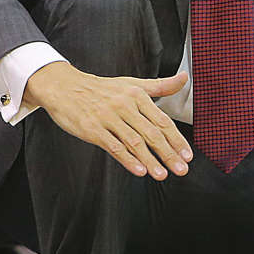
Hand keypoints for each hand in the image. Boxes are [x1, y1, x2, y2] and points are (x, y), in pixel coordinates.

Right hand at [24, 60, 192, 180]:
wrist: (66, 87)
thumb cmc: (103, 89)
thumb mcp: (133, 83)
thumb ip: (160, 85)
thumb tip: (184, 77)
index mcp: (137, 95)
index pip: (162, 120)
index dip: (176, 139)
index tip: (187, 155)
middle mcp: (125, 105)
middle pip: (152, 133)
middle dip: (168, 153)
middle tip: (182, 169)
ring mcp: (108, 117)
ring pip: (134, 142)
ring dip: (150, 160)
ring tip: (163, 175)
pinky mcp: (93, 129)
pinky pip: (113, 146)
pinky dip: (127, 159)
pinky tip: (139, 170)